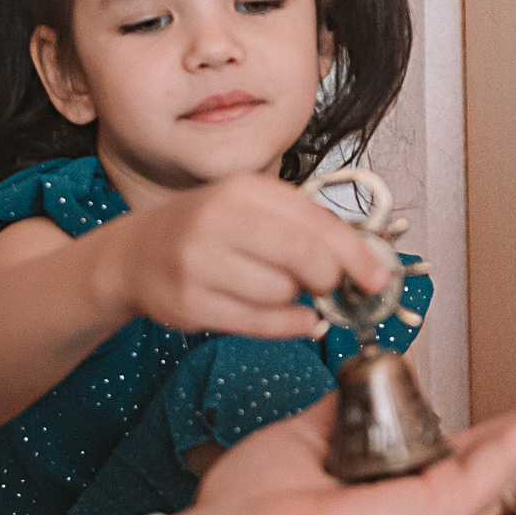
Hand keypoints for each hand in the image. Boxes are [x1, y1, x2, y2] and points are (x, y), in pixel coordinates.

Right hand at [97, 174, 389, 339]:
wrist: (137, 254)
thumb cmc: (209, 231)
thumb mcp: (254, 209)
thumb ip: (307, 226)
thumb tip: (366, 258)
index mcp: (244, 190)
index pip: (317, 222)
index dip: (356, 253)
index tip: (378, 275)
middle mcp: (219, 219)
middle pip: (304, 256)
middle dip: (328, 277)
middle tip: (327, 284)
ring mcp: (200, 262)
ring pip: (281, 292)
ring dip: (294, 299)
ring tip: (278, 288)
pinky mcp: (190, 302)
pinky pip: (258, 323)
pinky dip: (287, 324)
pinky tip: (294, 317)